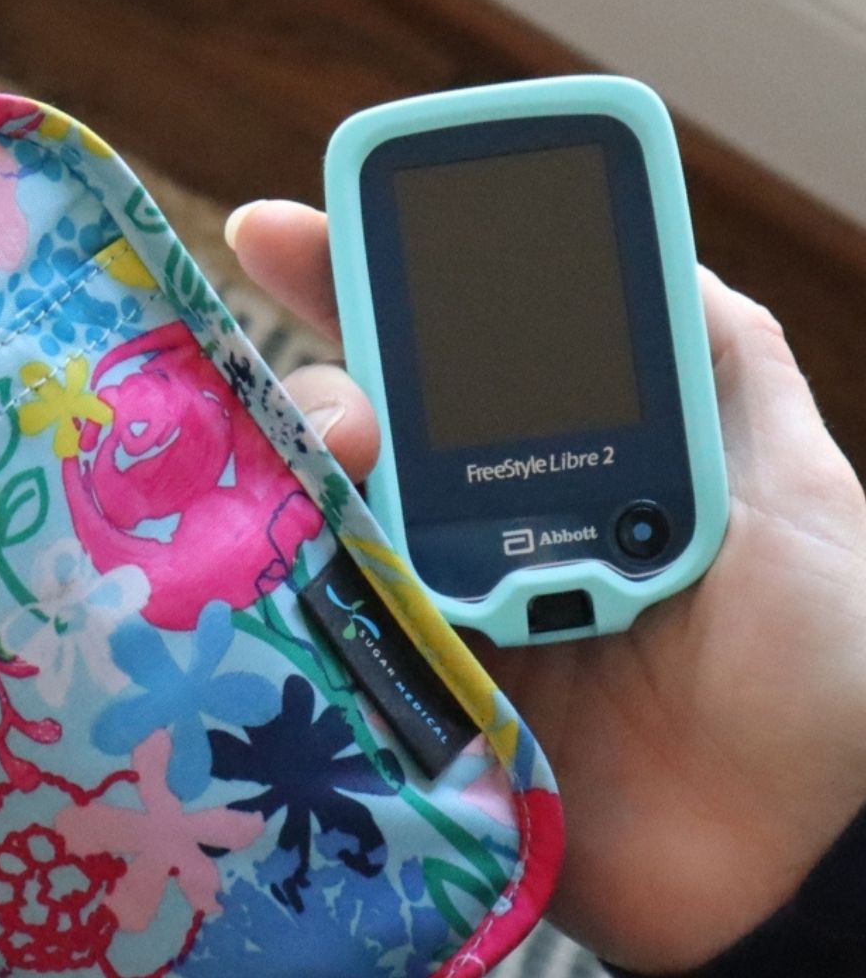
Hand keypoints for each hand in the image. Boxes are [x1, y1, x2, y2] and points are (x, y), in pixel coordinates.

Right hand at [228, 199, 865, 973]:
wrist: (800, 853)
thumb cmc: (822, 657)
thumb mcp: (785, 476)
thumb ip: (717, 358)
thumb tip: (646, 242)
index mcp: (562, 458)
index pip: (448, 350)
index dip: (364, 280)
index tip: (284, 229)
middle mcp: (488, 521)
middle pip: (366, 426)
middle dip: (319, 374)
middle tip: (300, 357)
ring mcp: (443, 606)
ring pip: (332, 517)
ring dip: (305, 472)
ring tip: (323, 460)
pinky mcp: (419, 693)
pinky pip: (336, 625)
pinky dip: (298, 582)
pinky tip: (272, 549)